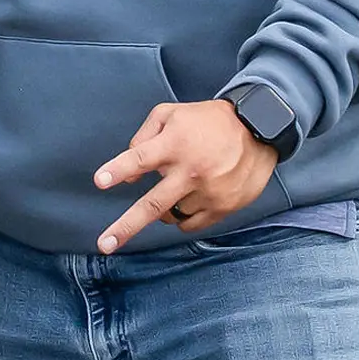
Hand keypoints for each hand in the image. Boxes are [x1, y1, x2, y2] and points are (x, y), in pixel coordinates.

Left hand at [92, 100, 277, 252]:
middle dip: (126, 227)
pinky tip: (189, 199)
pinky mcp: (225, 206)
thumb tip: (128, 176)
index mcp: (174, 144)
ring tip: (178, 186)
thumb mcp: (170, 114)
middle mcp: (191, 171)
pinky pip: (191, 224)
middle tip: (104, 244)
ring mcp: (209, 192)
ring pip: (171, 214)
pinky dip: (183, 217)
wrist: (258, 128)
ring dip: (165, 207)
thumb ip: (142, 139)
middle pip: (153, 205)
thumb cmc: (207, 120)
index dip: (118, 169)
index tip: (99, 181)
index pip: (140, 158)